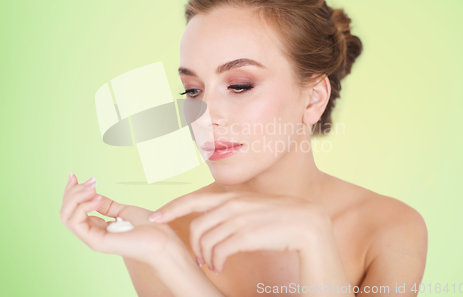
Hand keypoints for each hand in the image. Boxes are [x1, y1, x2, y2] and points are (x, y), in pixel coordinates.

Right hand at [60, 173, 186, 266]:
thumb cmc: (150, 228)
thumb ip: (107, 205)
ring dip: (76, 197)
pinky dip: (83, 206)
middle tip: (90, 181)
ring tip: (93, 188)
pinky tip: (97, 198)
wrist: (163, 240)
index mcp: (98, 228)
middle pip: (66, 212)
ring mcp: (93, 239)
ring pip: (66, 217)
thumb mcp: (124, 210)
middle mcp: (92, 234)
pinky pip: (76, 222)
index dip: (71, 191)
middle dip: (72, 192)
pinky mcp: (96, 242)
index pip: (73, 210)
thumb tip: (92, 194)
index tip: (74, 175)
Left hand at [149, 192, 329, 272]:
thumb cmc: (279, 219)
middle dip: (193, 245)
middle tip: (200, 258)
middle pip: (196, 225)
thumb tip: (212, 219)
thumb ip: (232, 209)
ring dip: (206, 257)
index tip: (155, 218)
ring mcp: (239, 217)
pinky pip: (219, 250)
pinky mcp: (246, 233)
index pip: (193, 199)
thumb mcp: (252, 208)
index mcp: (232, 196)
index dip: (170, 208)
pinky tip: (221, 266)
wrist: (307, 224)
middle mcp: (232, 203)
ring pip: (206, 240)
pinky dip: (216, 261)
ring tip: (214, 264)